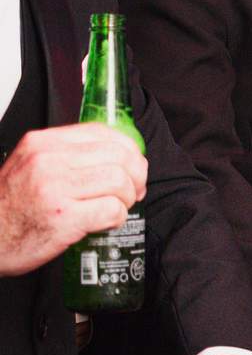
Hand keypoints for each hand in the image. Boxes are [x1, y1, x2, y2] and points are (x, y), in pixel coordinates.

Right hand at [0, 123, 146, 275]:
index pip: (104, 132)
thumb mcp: (30, 165)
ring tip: (118, 207)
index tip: (132, 166)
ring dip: (127, 198)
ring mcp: (54, 189)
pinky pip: (112, 210)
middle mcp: (48, 160)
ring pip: (119, 181)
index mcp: (43, 142)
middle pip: (119, 156)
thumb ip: (65, 155)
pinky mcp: (62, 218)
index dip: (129, 150)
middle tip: (133, 191)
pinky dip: (118, 217)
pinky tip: (107, 222)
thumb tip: (115, 154)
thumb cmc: (10, 207)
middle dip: (136, 175)